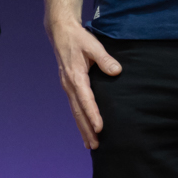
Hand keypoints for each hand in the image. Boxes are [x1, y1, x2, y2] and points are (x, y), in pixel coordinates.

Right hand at [48, 14, 119, 148]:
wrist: (61, 32)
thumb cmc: (78, 38)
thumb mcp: (93, 45)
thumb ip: (105, 59)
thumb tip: (116, 71)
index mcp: (75, 76)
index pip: (86, 100)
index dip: (93, 115)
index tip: (100, 128)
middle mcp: (69, 85)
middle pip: (78, 112)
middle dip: (86, 129)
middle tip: (95, 145)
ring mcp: (67, 86)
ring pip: (75, 112)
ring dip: (82, 128)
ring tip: (90, 144)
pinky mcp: (69, 86)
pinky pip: (74, 106)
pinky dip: (80, 119)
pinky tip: (85, 128)